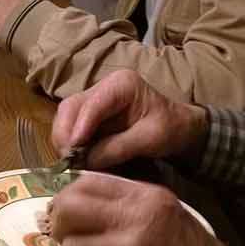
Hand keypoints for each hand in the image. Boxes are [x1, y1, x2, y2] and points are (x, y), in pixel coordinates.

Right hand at [51, 69, 209, 169]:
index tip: (72, 150)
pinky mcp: (91, 113)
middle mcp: (102, 86)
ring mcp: (94, 98)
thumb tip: (85, 161)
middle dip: (65, 134)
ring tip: (70, 161)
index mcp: (121, 84)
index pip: (92, 105)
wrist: (181, 129)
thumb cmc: (171, 129)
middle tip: (67, 160)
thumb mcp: (149, 139)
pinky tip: (75, 157)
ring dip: (64, 139)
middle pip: (70, 107)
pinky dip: (69, 142)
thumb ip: (117, 147)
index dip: (79, 128)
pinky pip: (71, 125)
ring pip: (66, 116)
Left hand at [52, 175, 244, 245]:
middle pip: (68, 208)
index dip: (70, 197)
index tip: (69, 212)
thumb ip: (129, 204)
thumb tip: (81, 201)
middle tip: (70, 239)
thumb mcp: (169, 215)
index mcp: (146, 197)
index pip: (87, 182)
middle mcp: (132, 218)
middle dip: (61, 225)